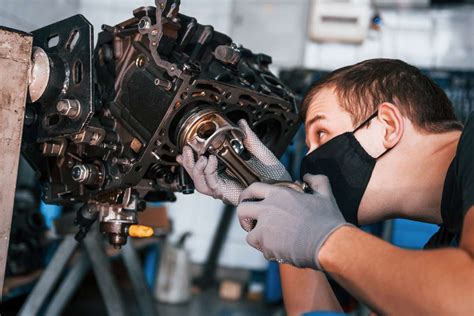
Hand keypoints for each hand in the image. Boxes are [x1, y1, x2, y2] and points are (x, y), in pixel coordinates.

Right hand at [176, 119, 290, 204]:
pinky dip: (208, 174)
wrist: (284, 187)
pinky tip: (210, 162)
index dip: (191, 161)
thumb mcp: (261, 152)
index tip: (186, 149)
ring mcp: (225, 190)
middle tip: (188, 150)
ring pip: (201, 184)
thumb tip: (241, 124)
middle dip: (189, 164)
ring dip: (196, 170)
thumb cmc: (276, 175)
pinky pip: (212, 186)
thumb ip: (249, 138)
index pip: (204, 168)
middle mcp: (224, 183)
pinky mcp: (229, 194)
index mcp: (228, 172)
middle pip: (197, 177)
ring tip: (202, 157)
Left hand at [237, 174, 351, 269]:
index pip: (253, 188)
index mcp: (279, 194)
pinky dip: (270, 251)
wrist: (330, 244)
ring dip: (258, 238)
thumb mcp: (325, 195)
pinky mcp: (267, 246)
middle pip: (241, 210)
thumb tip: (306, 177)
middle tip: (252, 224)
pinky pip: (262, 250)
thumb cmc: (328, 220)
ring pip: (249, 235)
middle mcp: (268, 209)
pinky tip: (283, 250)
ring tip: (272, 240)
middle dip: (244, 218)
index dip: (247, 195)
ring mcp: (265, 228)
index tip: (248, 201)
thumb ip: (316, 181)